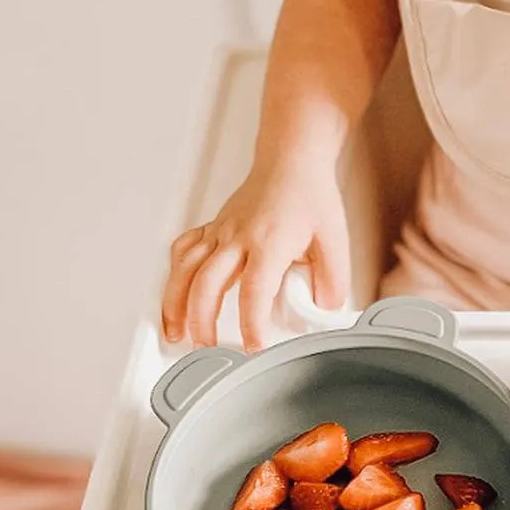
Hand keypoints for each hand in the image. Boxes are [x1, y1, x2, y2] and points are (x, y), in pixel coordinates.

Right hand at [161, 161, 351, 353]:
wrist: (291, 161)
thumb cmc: (310, 196)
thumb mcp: (335, 238)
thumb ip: (332, 279)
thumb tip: (324, 310)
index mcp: (270, 241)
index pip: (255, 289)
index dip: (251, 322)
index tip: (253, 347)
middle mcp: (238, 236)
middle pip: (207, 283)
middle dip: (202, 321)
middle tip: (209, 348)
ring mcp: (220, 232)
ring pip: (185, 268)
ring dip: (175, 304)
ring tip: (176, 334)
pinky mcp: (211, 229)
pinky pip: (183, 250)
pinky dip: (174, 275)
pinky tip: (175, 297)